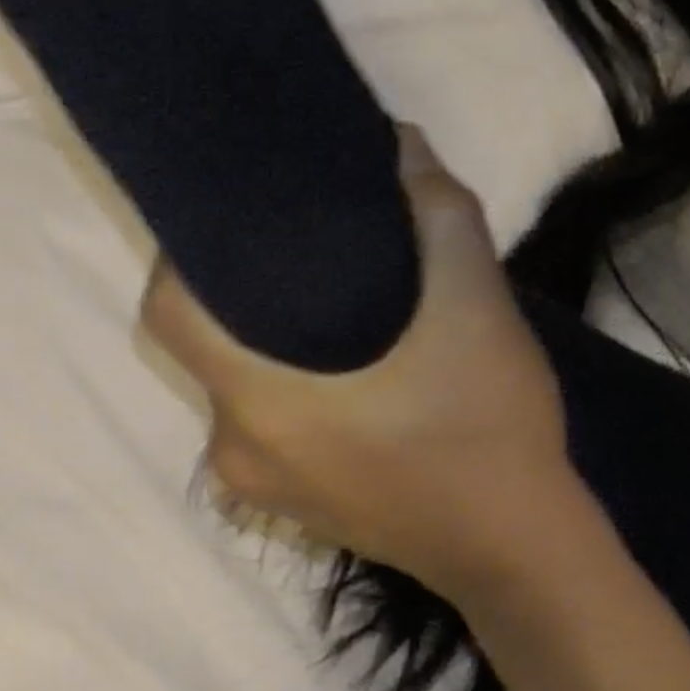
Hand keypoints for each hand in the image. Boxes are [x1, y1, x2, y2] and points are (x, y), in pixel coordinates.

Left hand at [141, 124, 576, 605]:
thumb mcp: (477, 303)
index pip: (168, 313)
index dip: (185, 255)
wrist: (520, 548)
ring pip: (245, 393)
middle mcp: (238, 449)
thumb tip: (400, 142)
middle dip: (245, 296)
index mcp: (258, 399)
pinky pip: (274, 434)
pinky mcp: (300, 512)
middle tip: (304, 247)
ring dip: (277, 349)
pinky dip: (299, 395)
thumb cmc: (485, 425)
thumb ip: (438, 213)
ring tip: (340, 305)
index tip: (234, 215)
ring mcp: (265, 490)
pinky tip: (361, 374)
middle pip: (212, 349)